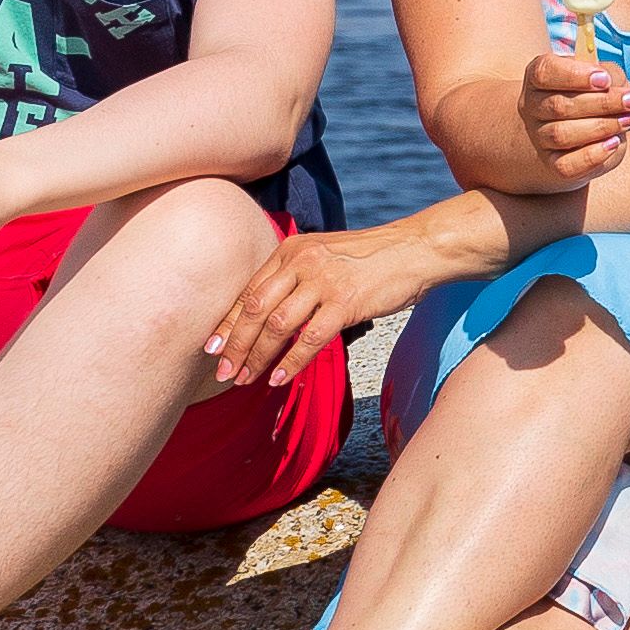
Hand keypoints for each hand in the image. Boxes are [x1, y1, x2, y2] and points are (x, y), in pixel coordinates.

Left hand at [206, 213, 445, 390]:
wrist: (417, 249)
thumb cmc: (373, 258)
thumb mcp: (325, 255)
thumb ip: (297, 277)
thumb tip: (269, 315)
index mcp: (292, 250)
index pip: (249, 290)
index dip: (228, 322)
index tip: (212, 346)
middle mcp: (302, 262)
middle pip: (254, 309)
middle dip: (235, 345)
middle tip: (223, 371)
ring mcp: (323, 282)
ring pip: (276, 326)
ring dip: (257, 357)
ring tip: (245, 379)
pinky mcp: (345, 302)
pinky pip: (309, 340)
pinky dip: (290, 362)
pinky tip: (280, 379)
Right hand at [510, 43, 629, 192]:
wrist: (584, 133)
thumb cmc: (596, 95)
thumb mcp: (604, 77)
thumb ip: (611, 75)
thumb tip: (618, 87)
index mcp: (539, 77)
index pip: (544, 72)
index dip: (575, 75)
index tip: (604, 79)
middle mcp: (532, 107)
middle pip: (559, 105)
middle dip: (602, 102)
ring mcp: (539, 137)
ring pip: (562, 134)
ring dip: (601, 127)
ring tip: (628, 120)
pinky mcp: (552, 163)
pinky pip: (567, 165)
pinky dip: (593, 155)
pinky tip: (613, 143)